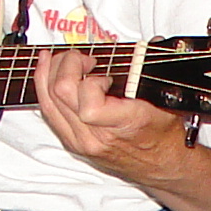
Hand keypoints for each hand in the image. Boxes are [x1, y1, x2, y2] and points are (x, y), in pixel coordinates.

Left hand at [32, 44, 186, 186]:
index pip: (88, 103)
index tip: (105, 74)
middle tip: (83, 58)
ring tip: (63, 59)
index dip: (92, 80)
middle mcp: (95, 137)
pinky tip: (50, 73)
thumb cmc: (165, 135)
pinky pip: (48, 112)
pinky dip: (46, 89)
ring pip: (47, 101)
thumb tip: (142, 45)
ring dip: (51, 72)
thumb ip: (145, 73)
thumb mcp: (164, 101)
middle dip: (68, 64)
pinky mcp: (72, 142)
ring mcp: (80, 141)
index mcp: (122, 126)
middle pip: (60, 93)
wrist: (161, 165)